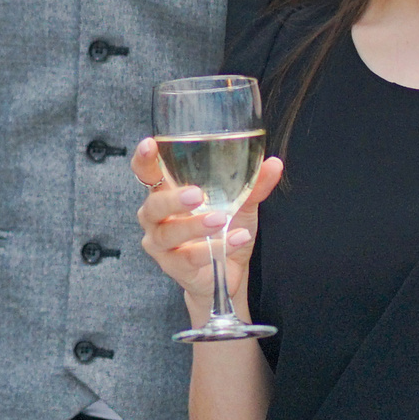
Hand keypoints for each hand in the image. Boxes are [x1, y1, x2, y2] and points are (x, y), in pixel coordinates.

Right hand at [133, 137, 282, 317]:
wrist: (228, 275)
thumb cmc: (224, 232)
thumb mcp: (241, 205)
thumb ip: (253, 186)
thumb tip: (274, 164)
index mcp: (166, 194)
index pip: (147, 174)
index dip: (144, 160)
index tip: (149, 145)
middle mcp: (156, 219)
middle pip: (153, 205)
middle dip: (172, 199)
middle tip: (196, 194)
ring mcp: (161, 245)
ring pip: (169, 234)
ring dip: (194, 225)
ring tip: (220, 219)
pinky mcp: (174, 267)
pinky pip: (189, 258)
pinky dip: (214, 248)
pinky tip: (236, 239)